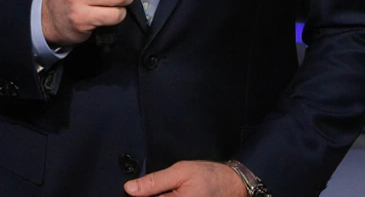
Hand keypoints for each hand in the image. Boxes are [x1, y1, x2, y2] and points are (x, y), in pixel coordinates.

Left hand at [124, 161, 246, 196]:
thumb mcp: (181, 171)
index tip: (135, 190)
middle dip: (151, 196)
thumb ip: (154, 181)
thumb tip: (130, 189)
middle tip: (164, 187)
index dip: (141, 196)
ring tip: (173, 190)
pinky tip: (174, 194)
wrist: (234, 185)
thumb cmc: (210, 176)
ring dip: (161, 196)